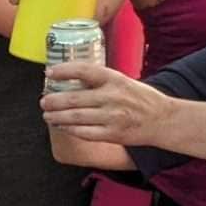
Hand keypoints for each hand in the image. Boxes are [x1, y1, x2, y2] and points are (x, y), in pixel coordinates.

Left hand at [39, 64, 171, 146]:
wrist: (163, 120)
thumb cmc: (140, 98)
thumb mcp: (123, 81)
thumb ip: (100, 81)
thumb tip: (70, 80)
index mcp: (115, 79)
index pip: (84, 70)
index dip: (64, 70)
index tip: (49, 73)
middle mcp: (112, 97)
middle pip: (74, 98)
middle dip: (53, 101)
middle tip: (43, 101)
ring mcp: (112, 117)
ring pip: (75, 118)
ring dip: (57, 117)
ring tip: (47, 115)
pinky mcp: (113, 134)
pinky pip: (84, 132)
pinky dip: (70, 129)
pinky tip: (62, 127)